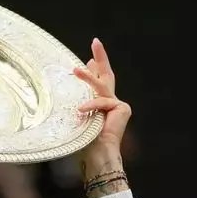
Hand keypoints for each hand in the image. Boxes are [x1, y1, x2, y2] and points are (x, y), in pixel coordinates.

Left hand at [74, 39, 130, 172]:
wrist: (98, 155)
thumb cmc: (84, 142)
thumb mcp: (79, 114)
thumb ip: (80, 99)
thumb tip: (74, 81)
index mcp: (101, 105)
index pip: (99, 82)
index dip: (95, 68)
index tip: (89, 59)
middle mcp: (112, 102)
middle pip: (106, 75)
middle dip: (101, 57)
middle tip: (95, 42)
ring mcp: (118, 105)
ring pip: (101, 86)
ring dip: (87, 77)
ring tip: (75, 70)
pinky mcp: (122, 108)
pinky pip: (103, 101)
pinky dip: (91, 106)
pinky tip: (81, 110)